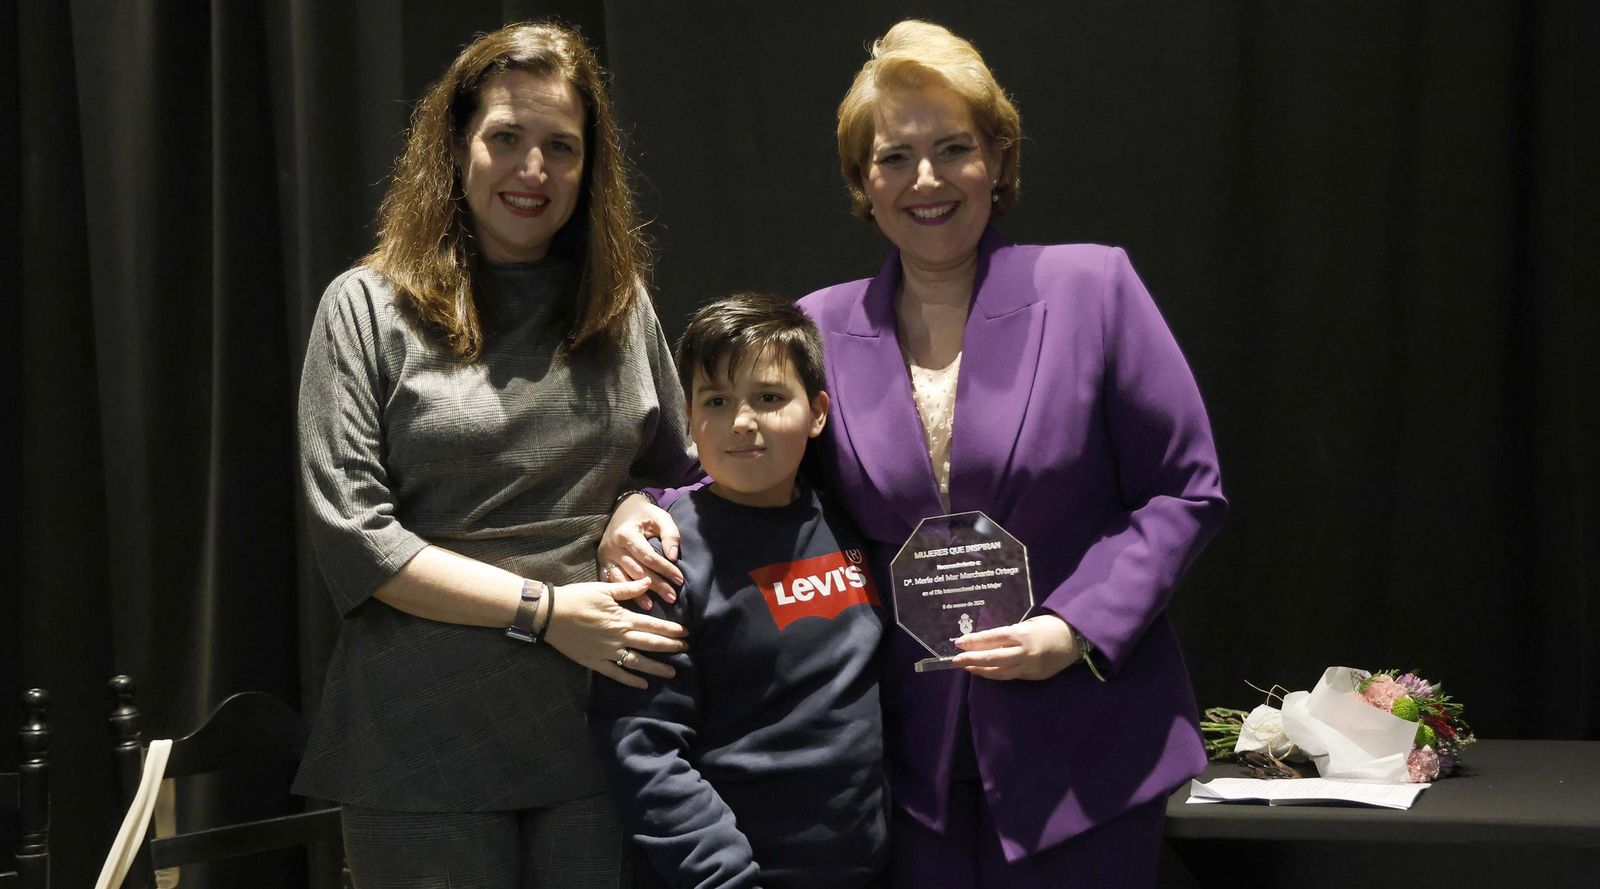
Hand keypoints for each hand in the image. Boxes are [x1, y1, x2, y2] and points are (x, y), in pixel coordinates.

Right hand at [543, 577, 687, 688]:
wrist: (550, 614)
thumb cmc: (576, 598)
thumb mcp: (603, 589)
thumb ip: (627, 589)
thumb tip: (648, 582)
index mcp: (622, 618)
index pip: (652, 625)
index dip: (671, 629)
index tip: (685, 633)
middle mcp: (618, 637)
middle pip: (650, 644)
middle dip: (670, 647)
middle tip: (685, 650)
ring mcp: (607, 652)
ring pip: (637, 662)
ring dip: (656, 667)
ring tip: (672, 672)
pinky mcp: (595, 662)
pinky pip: (616, 674)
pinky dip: (630, 680)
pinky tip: (643, 684)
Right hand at [598, 493, 684, 604]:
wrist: (622, 509)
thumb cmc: (645, 514)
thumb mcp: (660, 517)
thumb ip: (670, 534)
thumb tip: (673, 557)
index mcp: (626, 534)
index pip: (648, 556)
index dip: (665, 569)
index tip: (680, 579)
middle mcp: (613, 547)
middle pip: (637, 571)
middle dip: (656, 585)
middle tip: (672, 597)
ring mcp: (605, 556)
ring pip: (623, 579)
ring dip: (639, 594)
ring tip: (653, 606)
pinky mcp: (602, 563)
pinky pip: (613, 581)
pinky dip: (625, 592)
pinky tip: (636, 601)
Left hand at [951, 614, 1080, 680]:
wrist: (1077, 640)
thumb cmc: (1051, 625)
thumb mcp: (1028, 624)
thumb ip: (1010, 634)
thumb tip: (989, 642)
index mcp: (1022, 634)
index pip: (992, 638)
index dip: (974, 641)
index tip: (958, 642)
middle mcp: (1023, 652)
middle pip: (992, 658)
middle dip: (971, 659)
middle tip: (955, 659)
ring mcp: (1029, 667)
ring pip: (1000, 672)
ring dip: (981, 671)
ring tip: (967, 667)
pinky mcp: (1034, 676)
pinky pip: (1011, 676)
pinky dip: (997, 674)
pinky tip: (987, 672)